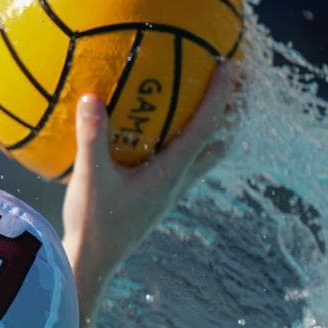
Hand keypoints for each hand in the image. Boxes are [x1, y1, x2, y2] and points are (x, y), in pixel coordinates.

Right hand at [62, 61, 238, 289]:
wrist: (93, 264)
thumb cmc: (94, 224)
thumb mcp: (90, 178)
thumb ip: (92, 137)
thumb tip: (91, 97)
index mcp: (172, 172)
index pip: (206, 127)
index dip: (220, 95)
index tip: (229, 64)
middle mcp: (179, 181)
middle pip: (220, 141)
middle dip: (232, 111)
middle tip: (238, 81)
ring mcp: (171, 191)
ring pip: (206, 155)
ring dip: (214, 128)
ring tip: (210, 103)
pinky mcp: (158, 197)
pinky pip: (182, 162)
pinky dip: (185, 141)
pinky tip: (161, 133)